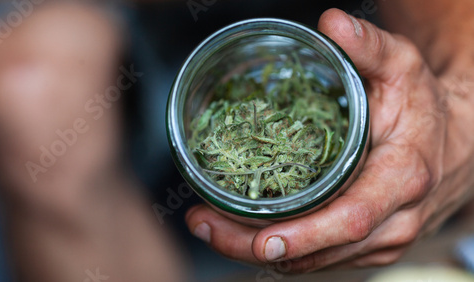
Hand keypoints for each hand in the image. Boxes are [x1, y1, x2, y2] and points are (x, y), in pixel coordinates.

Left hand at [185, 8, 473, 271]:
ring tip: (209, 226)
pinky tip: (243, 232)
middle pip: (321, 250)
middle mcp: (393, 221)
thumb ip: (369, 46)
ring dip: (257, 251)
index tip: (260, 240)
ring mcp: (381, 241)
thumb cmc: (423, 106)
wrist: (456, 145)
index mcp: (402, 179)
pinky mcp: (368, 247)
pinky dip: (279, 251)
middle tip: (204, 225)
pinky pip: (320, 259)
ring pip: (315, 262)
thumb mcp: (403, 69)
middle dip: (255, 246)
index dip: (305, 235)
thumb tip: (331, 22)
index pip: (351, 219)